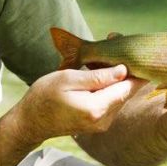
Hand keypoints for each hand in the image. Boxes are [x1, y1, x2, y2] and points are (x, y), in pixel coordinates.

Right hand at [5, 65, 146, 146]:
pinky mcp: (98, 123)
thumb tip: (123, 70)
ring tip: (105, 53)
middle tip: (115, 41)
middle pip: (126, 91)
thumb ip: (97, 76)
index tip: (135, 51)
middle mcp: (104, 119)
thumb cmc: (45, 95)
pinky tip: (98, 71)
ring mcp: (102, 124)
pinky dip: (109, 86)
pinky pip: (111, 101)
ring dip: (116, 76)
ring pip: (119, 95)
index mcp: (97, 108)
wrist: (31, 121)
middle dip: (125, 68)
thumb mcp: (68, 79)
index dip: (135, 68)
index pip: (128, 87)